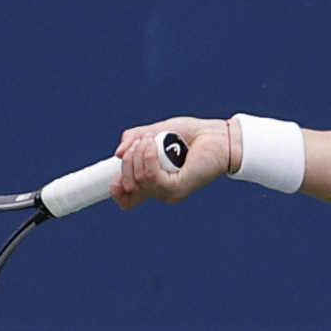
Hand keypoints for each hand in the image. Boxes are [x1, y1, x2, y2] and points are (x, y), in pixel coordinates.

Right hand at [111, 116, 232, 208]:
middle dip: (128, 160)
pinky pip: (151, 176)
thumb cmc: (189, 134)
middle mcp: (159, 190)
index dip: (115, 188)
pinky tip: (154, 145)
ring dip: (139, 154)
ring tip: (152, 140)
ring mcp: (168, 191)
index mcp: (152, 181)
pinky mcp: (177, 188)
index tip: (115, 172)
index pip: (126, 199)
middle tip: (142, 142)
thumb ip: (133, 140)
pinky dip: (149, 157)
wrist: (215, 135)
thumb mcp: (154, 132)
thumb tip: (118, 154)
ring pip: (138, 180)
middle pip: (127, 186)